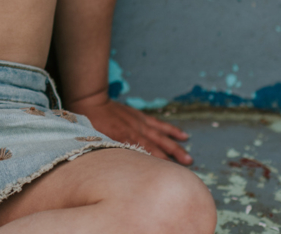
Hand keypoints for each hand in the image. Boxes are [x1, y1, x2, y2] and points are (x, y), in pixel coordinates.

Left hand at [70, 97, 192, 164]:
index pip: (144, 157)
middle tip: (186, 172)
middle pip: (156, 149)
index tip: (167, 179)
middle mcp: (135, 133)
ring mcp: (140, 124)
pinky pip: (159, 124)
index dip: (155, 168)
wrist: (91, 101)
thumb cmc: (92, 124)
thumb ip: (111, 154)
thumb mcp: (98, 142)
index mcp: (124, 141)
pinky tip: (183, 136)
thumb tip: (117, 168)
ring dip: (175, 148)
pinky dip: (171, 130)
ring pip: (161, 137)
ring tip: (189, 158)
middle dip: (171, 161)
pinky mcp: (141, 117)